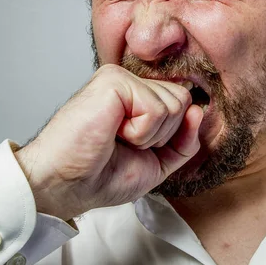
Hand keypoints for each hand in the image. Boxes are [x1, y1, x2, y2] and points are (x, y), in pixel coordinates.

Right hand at [14, 64, 202, 221]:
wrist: (67, 186)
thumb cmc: (101, 175)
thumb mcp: (158, 162)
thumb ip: (184, 139)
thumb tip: (198, 110)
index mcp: (138, 97)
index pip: (184, 104)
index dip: (170, 135)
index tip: (136, 148)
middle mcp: (130, 82)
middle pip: (183, 101)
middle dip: (162, 135)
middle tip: (125, 143)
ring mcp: (121, 78)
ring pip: (174, 105)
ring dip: (149, 136)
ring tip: (116, 138)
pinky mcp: (113, 80)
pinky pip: (156, 108)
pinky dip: (140, 132)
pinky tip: (112, 132)